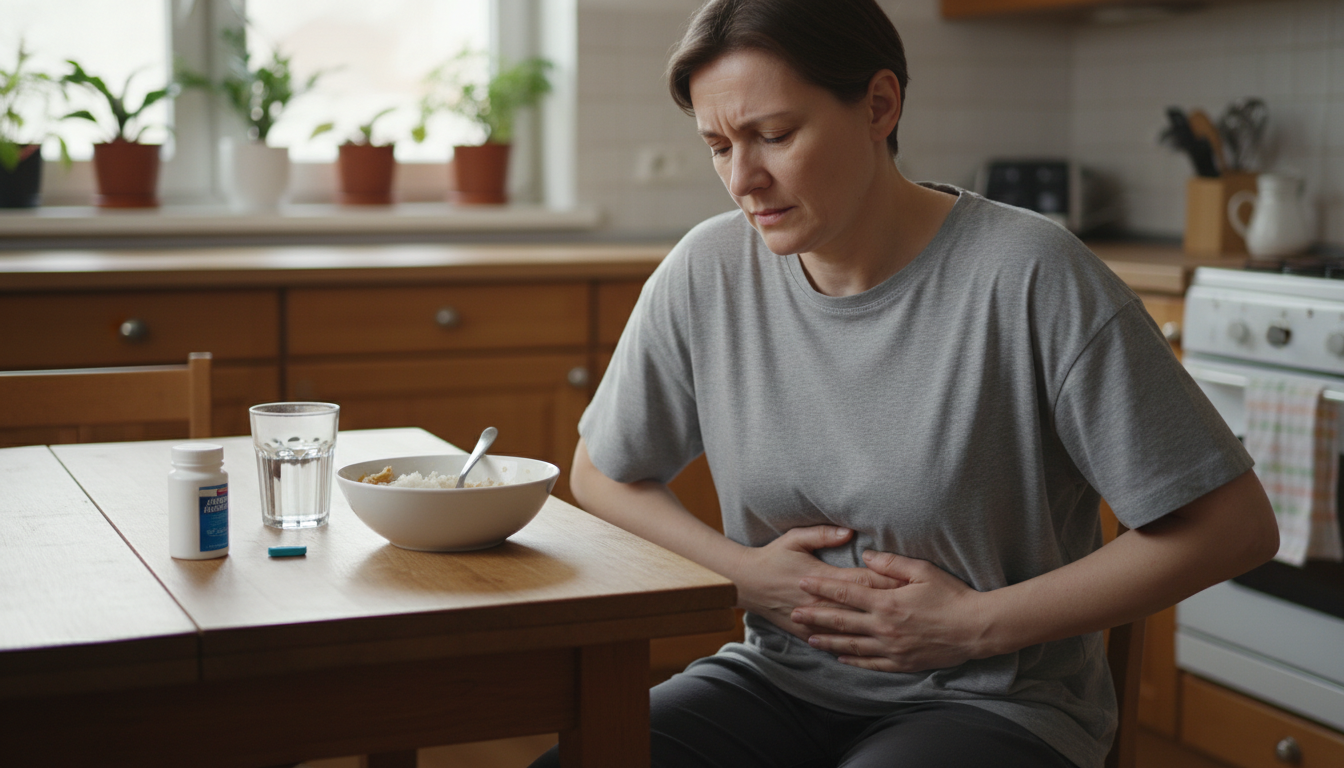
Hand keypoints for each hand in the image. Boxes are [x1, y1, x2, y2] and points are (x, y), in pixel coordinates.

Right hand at [733, 526, 903, 640]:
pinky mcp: (805, 631)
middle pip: (861, 605)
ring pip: (849, 628)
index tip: (908, 584)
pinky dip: (850, 646)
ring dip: (873, 629)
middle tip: (914, 611)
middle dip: (887, 607)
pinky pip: (832, 642)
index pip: (861, 581)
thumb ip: (822, 534)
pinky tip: (869, 651)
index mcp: (823, 577)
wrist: (746, 582)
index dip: (886, 583)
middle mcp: (821, 601)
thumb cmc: (773, 556)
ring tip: (899, 631)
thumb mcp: (795, 539)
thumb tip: (849, 532)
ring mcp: (813, 619)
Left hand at [791, 549, 987, 672]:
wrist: (976, 629)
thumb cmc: (952, 596)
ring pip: (851, 645)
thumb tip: (868, 556)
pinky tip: (840, 658)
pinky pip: (871, 663)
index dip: (822, 588)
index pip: (846, 593)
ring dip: (828, 640)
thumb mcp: (923, 571)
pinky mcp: (902, 662)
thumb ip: (892, 564)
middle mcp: (884, 627)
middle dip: (815, 616)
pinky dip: (853, 661)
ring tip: (808, 638)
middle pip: (842, 621)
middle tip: (793, 613)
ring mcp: (892, 648)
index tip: (803, 583)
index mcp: (887, 602)